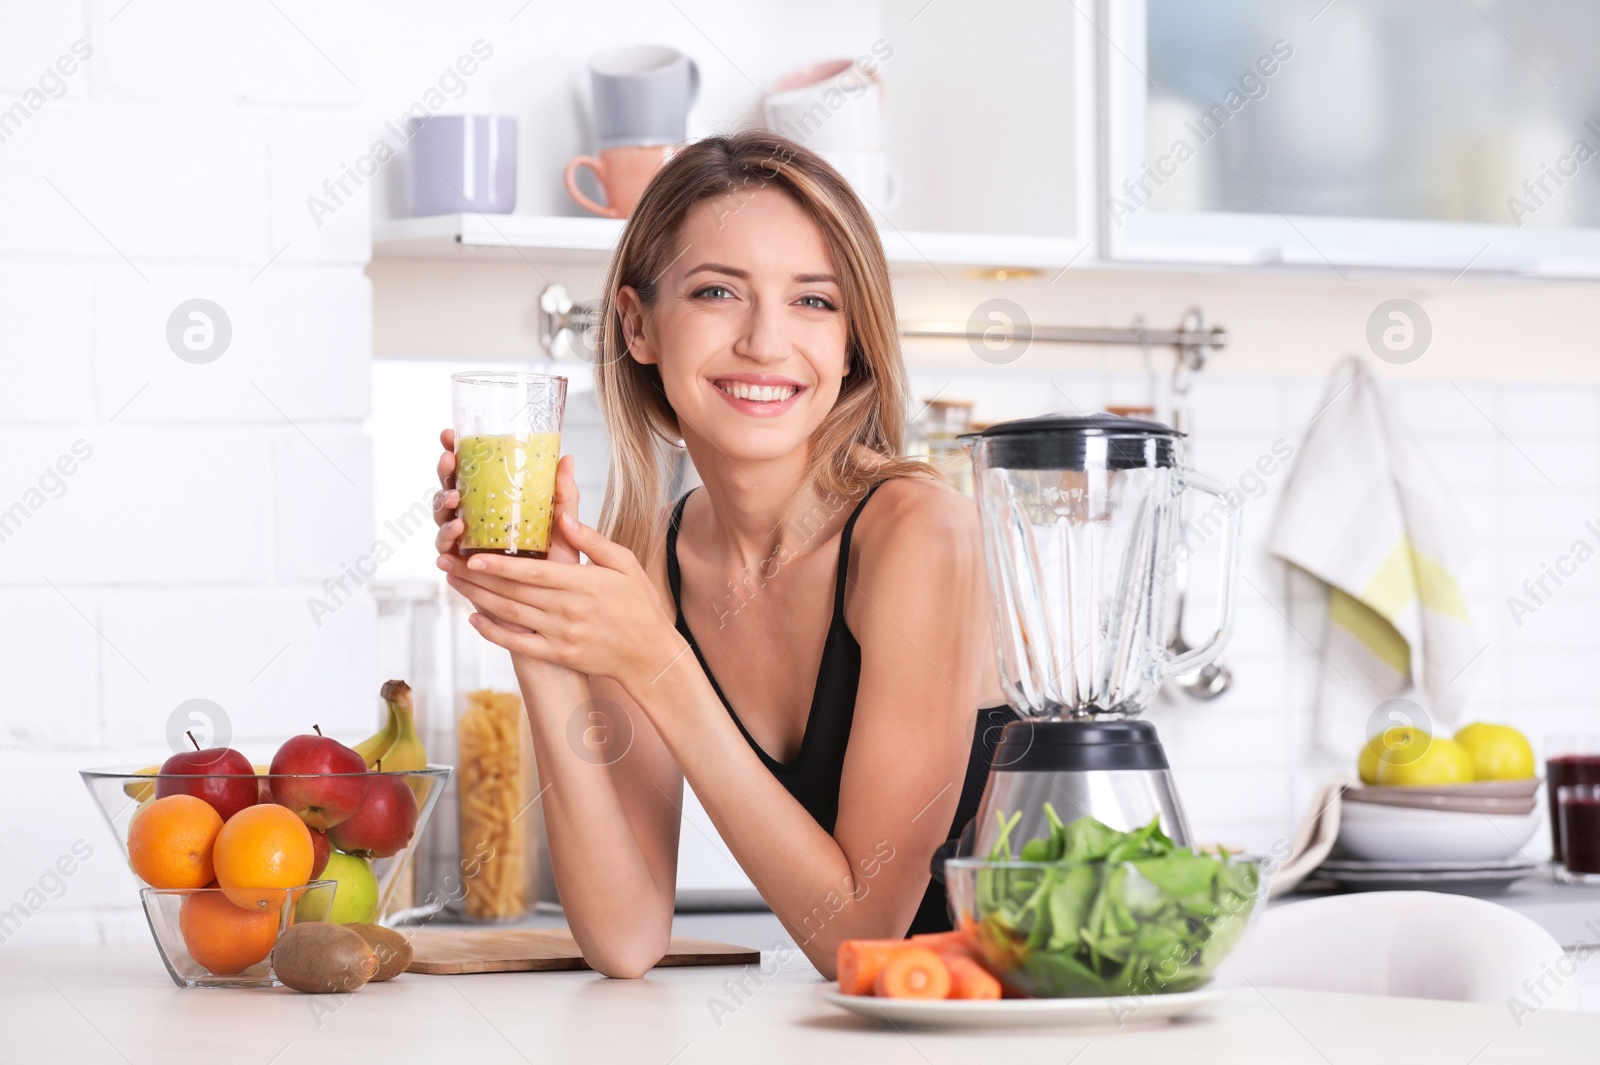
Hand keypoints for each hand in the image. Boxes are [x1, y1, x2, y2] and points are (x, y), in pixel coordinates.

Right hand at [433, 429, 583, 563]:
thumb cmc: (556, 562)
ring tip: (454, 501)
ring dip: (443, 505)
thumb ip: (564, 495)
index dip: (455, 450)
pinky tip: (448, 547)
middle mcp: (475, 517)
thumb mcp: (563, 525)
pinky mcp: (462, 566)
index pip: (470, 470)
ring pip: (442, 517)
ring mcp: (465, 540)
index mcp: (494, 500)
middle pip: (450, 487)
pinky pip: (446, 554)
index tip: (448, 435)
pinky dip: (444, 547)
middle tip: (449, 462)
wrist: (552, 601)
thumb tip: (567, 459)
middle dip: (445, 472)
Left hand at [438, 513, 684, 687]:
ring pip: (510, 615)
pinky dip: (494, 633)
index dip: (499, 565)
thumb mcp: (625, 564)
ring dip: (477, 599)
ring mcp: (561, 635)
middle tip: (447, 562)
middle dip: (475, 578)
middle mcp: (568, 610)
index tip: (472, 554)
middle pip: (512, 593)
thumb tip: (562, 518)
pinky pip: (519, 644)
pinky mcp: (558, 655)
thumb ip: (592, 541)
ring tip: (453, 583)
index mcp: (583, 584)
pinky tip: (475, 619)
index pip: (533, 573)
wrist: (650, 654)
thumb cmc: (639, 604)